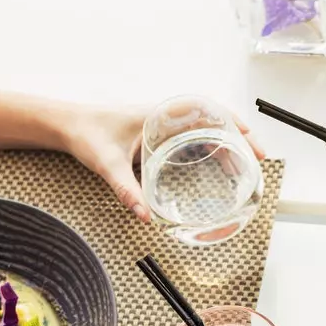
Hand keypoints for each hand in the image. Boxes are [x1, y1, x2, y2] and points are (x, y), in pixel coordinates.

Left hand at [56, 103, 264, 222]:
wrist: (68, 125)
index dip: (234, 122)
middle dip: (239, 138)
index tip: (251, 140)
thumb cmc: (87, 135)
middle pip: (214, 120)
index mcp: (160, 114)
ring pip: (205, 129)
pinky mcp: (158, 135)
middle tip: (257, 160)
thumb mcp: (107, 164)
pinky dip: (211, 148)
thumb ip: (126, 190)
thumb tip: (145, 216)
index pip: (208, 109)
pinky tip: (216, 167)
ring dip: (226, 145)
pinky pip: (193, 136)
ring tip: (241, 169)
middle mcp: (166, 116)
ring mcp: (164, 124)